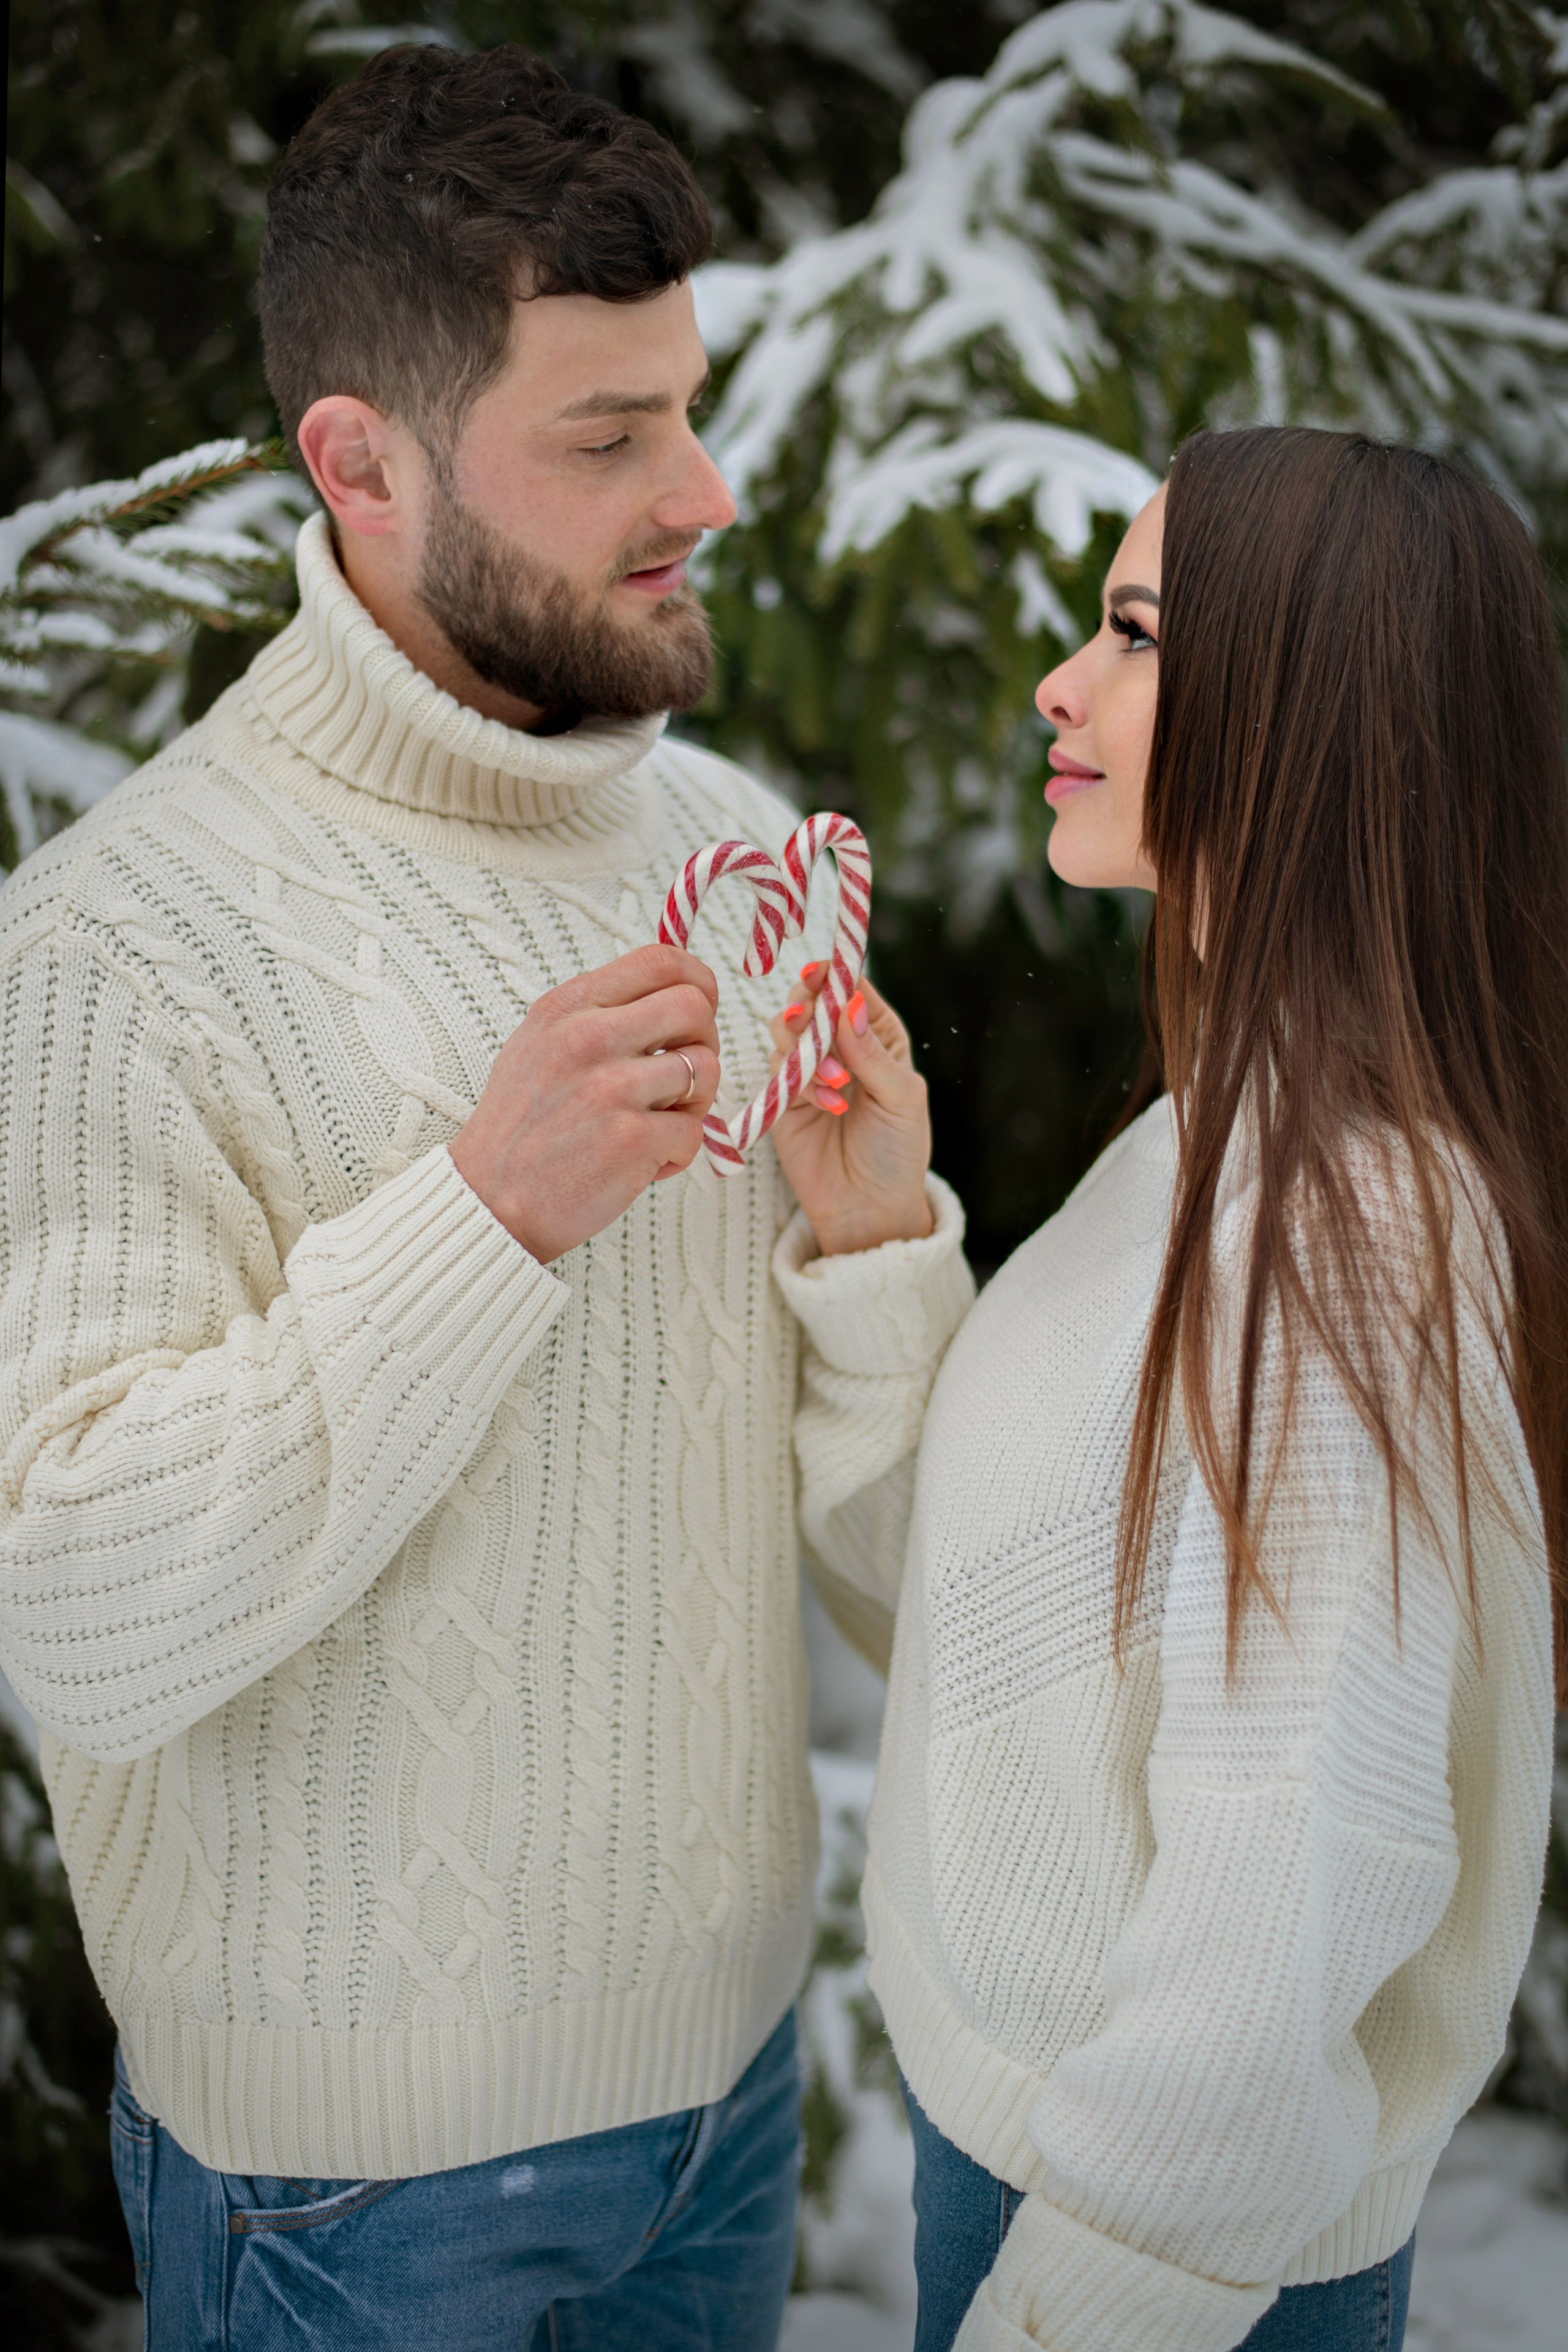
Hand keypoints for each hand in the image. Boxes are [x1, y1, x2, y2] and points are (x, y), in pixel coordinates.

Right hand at [450, 944, 720, 1261]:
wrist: (489, 1201)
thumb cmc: (524, 1127)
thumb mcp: (541, 1044)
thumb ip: (599, 1013)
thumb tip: (674, 993)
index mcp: (567, 1007)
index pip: (660, 959)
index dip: (698, 983)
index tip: (695, 1015)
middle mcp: (587, 1037)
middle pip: (695, 1006)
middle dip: (704, 1041)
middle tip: (683, 1077)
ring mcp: (610, 1088)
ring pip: (705, 1067)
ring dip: (696, 1102)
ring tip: (659, 1124)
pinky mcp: (630, 1139)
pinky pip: (695, 1130)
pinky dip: (679, 1152)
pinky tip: (644, 1162)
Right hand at [767, 963, 933, 1256]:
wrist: (869, 1208)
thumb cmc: (898, 1151)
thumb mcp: (901, 1100)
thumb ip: (874, 1054)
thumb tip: (849, 1005)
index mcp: (878, 1035)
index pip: (852, 989)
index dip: (835, 975)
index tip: (820, 972)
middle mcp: (841, 1045)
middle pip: (810, 1000)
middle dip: (809, 1008)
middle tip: (815, 1029)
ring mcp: (808, 1069)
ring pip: (785, 1029)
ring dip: (805, 1047)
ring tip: (836, 1082)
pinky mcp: (783, 1096)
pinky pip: (777, 1070)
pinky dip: (799, 1082)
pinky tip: (828, 1106)